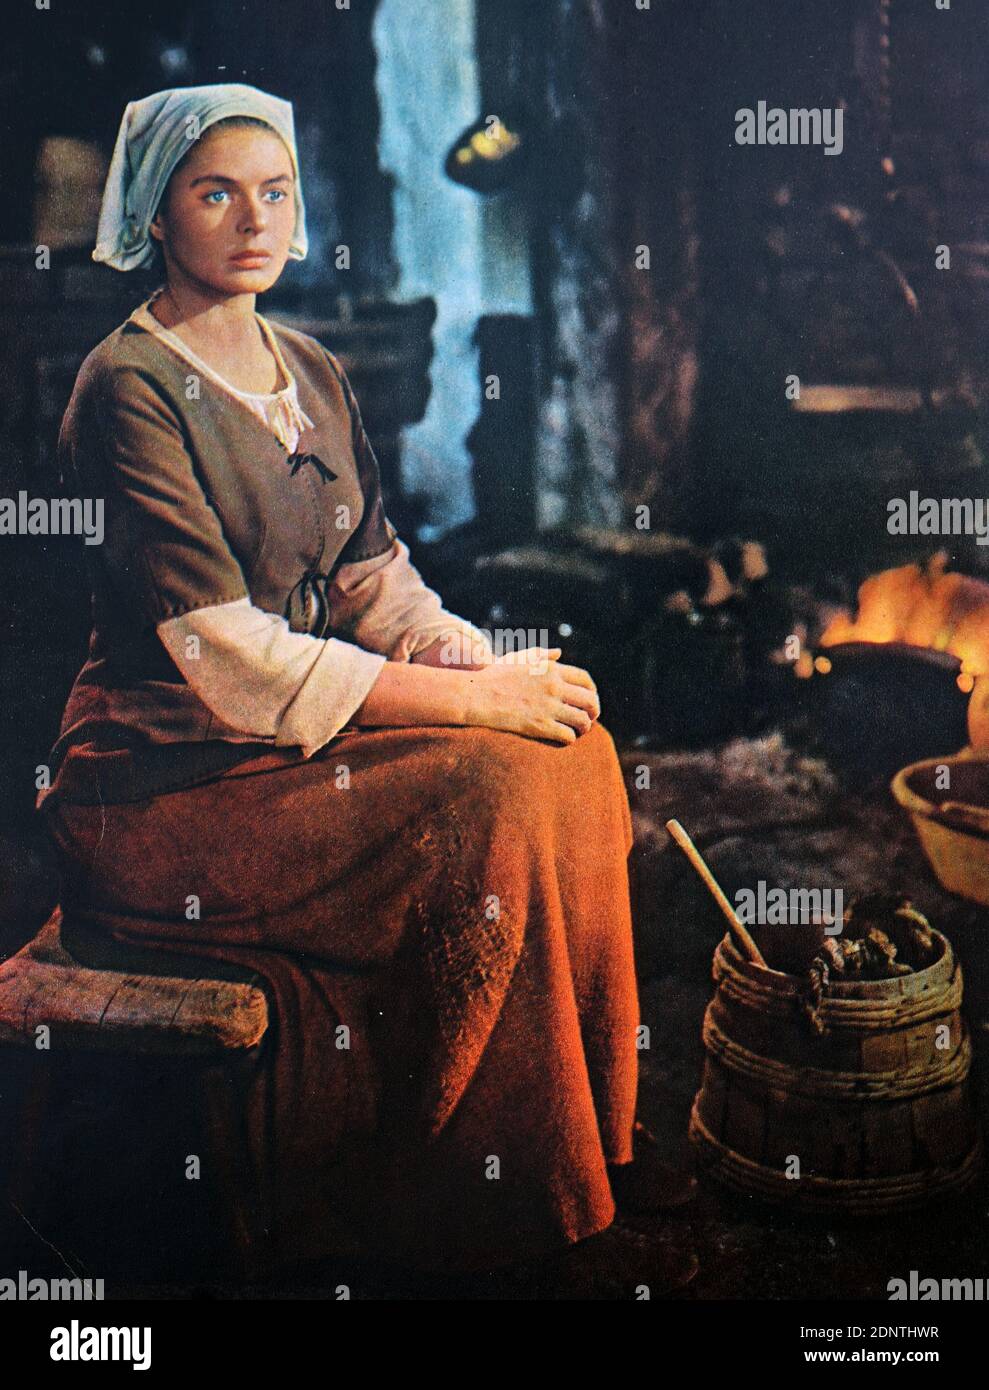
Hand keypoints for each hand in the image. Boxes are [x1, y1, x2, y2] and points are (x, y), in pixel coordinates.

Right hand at [463, 647, 600, 743]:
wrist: (475, 695)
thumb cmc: (494, 676)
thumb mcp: (519, 658)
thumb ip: (542, 655)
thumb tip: (559, 652)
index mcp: (551, 669)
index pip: (585, 680)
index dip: (592, 691)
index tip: (589, 699)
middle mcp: (554, 687)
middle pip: (590, 700)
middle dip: (593, 711)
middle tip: (590, 718)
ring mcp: (548, 707)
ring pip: (583, 720)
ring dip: (584, 728)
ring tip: (578, 731)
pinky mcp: (540, 726)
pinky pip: (568, 736)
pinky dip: (570, 739)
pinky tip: (564, 738)